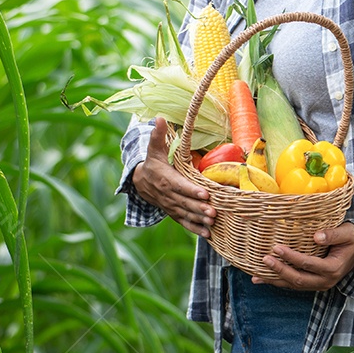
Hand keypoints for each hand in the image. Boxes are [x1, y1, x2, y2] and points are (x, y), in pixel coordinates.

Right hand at [132, 117, 215, 240]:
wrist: (139, 182)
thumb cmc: (153, 162)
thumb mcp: (154, 148)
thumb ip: (158, 135)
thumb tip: (159, 118)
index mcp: (165, 178)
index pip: (180, 185)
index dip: (192, 190)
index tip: (205, 194)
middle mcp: (168, 194)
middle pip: (185, 202)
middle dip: (199, 208)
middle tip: (214, 212)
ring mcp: (170, 205)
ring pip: (186, 214)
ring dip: (199, 220)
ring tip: (213, 223)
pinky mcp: (173, 212)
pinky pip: (184, 222)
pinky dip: (194, 229)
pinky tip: (207, 234)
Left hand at [254, 221, 353, 290]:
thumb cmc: (353, 240)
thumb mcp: (347, 233)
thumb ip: (333, 234)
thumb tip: (316, 236)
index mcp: (333, 268)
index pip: (308, 264)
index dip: (291, 257)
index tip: (277, 248)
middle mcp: (325, 281)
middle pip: (298, 279)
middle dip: (279, 270)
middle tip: (264, 259)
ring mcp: (319, 285)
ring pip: (294, 285)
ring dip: (275, 280)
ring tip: (257, 275)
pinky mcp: (313, 284)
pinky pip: (294, 285)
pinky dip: (278, 282)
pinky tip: (263, 278)